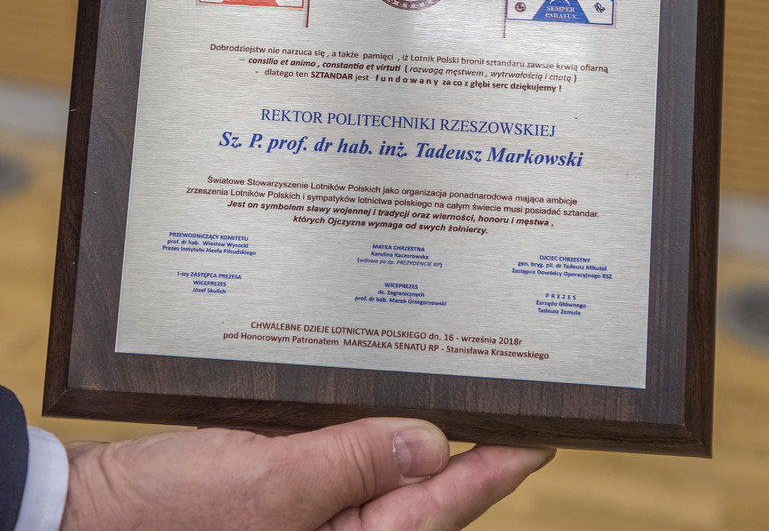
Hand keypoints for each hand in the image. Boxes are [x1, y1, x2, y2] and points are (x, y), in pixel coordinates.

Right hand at [61, 418, 553, 530]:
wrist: (95, 514)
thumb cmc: (172, 511)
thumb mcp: (270, 483)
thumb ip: (352, 461)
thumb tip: (430, 441)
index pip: (441, 506)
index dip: (495, 467)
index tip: (541, 431)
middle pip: (420, 491)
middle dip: (462, 444)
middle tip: (505, 394)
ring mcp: (312, 513)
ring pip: (382, 470)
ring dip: (412, 430)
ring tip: (454, 386)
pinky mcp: (286, 489)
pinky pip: (341, 457)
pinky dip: (362, 426)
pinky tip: (374, 394)